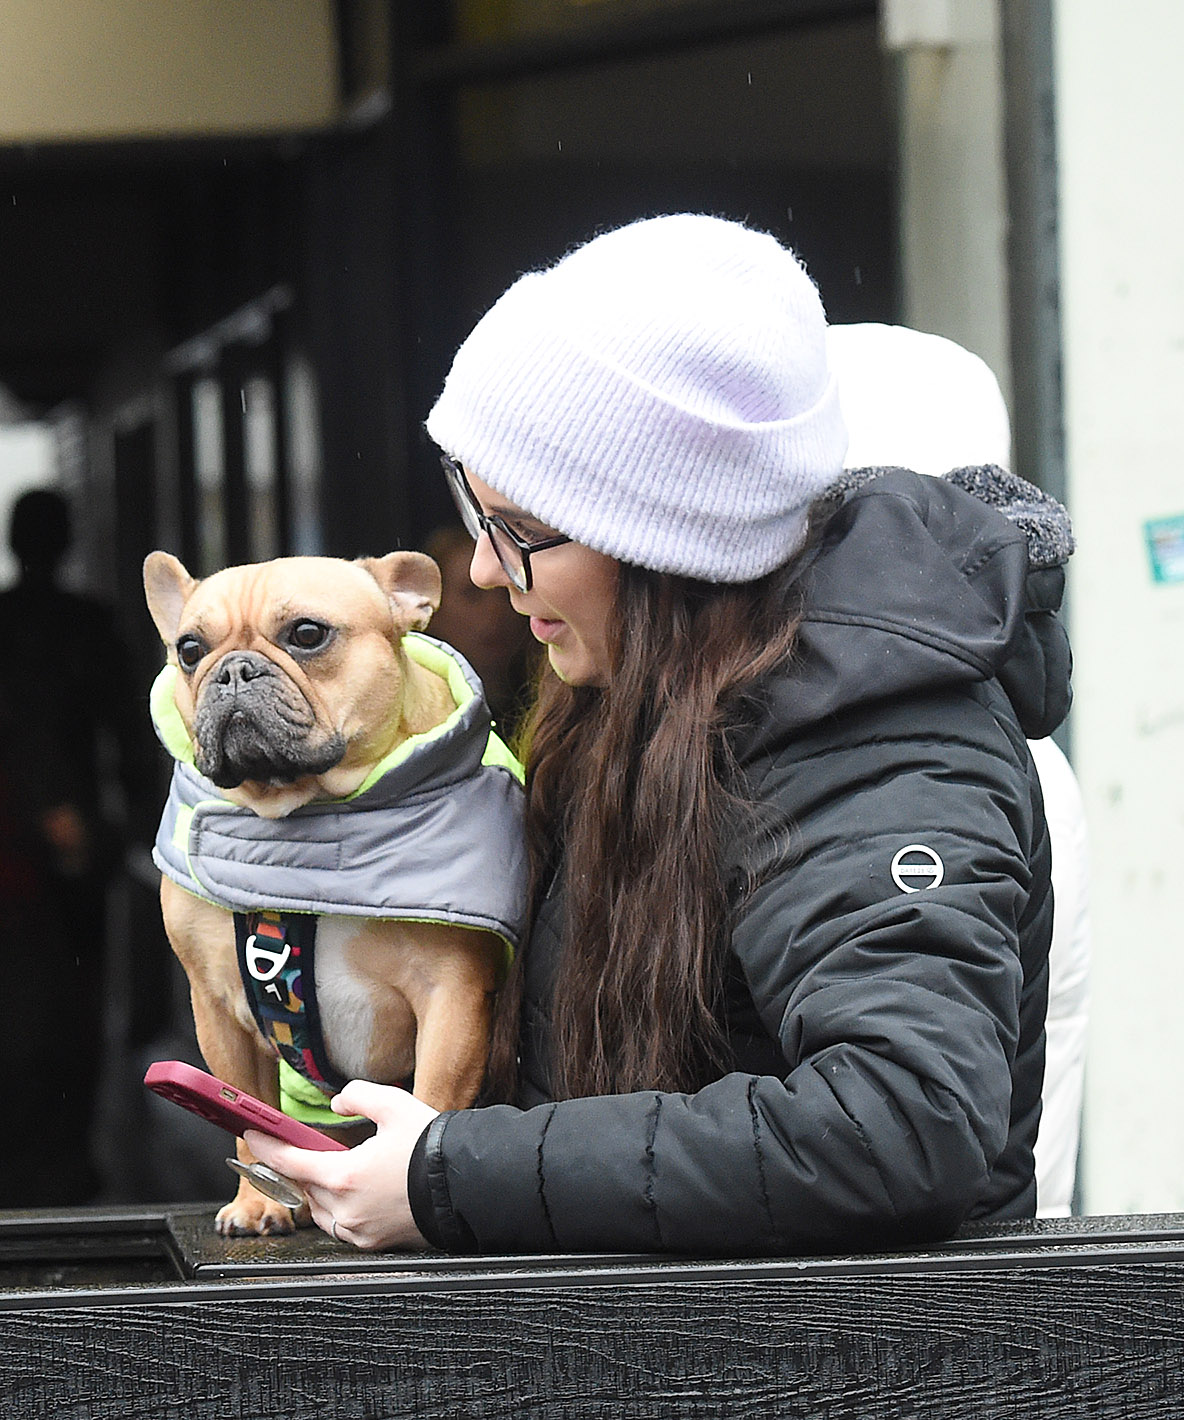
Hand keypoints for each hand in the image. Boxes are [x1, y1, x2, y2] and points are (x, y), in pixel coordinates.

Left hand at [244, 1081, 438, 1250]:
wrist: (466, 1186)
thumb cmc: (432, 1148)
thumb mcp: (394, 1105)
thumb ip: (358, 1095)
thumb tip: (339, 1101)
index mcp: (344, 1176)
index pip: (290, 1162)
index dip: (267, 1147)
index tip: (253, 1136)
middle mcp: (346, 1209)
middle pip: (305, 1187)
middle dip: (300, 1167)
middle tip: (302, 1148)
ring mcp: (359, 1230)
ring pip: (321, 1210)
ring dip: (319, 1190)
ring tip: (334, 1169)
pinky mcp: (374, 1243)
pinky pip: (341, 1228)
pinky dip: (338, 1209)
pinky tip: (353, 1193)